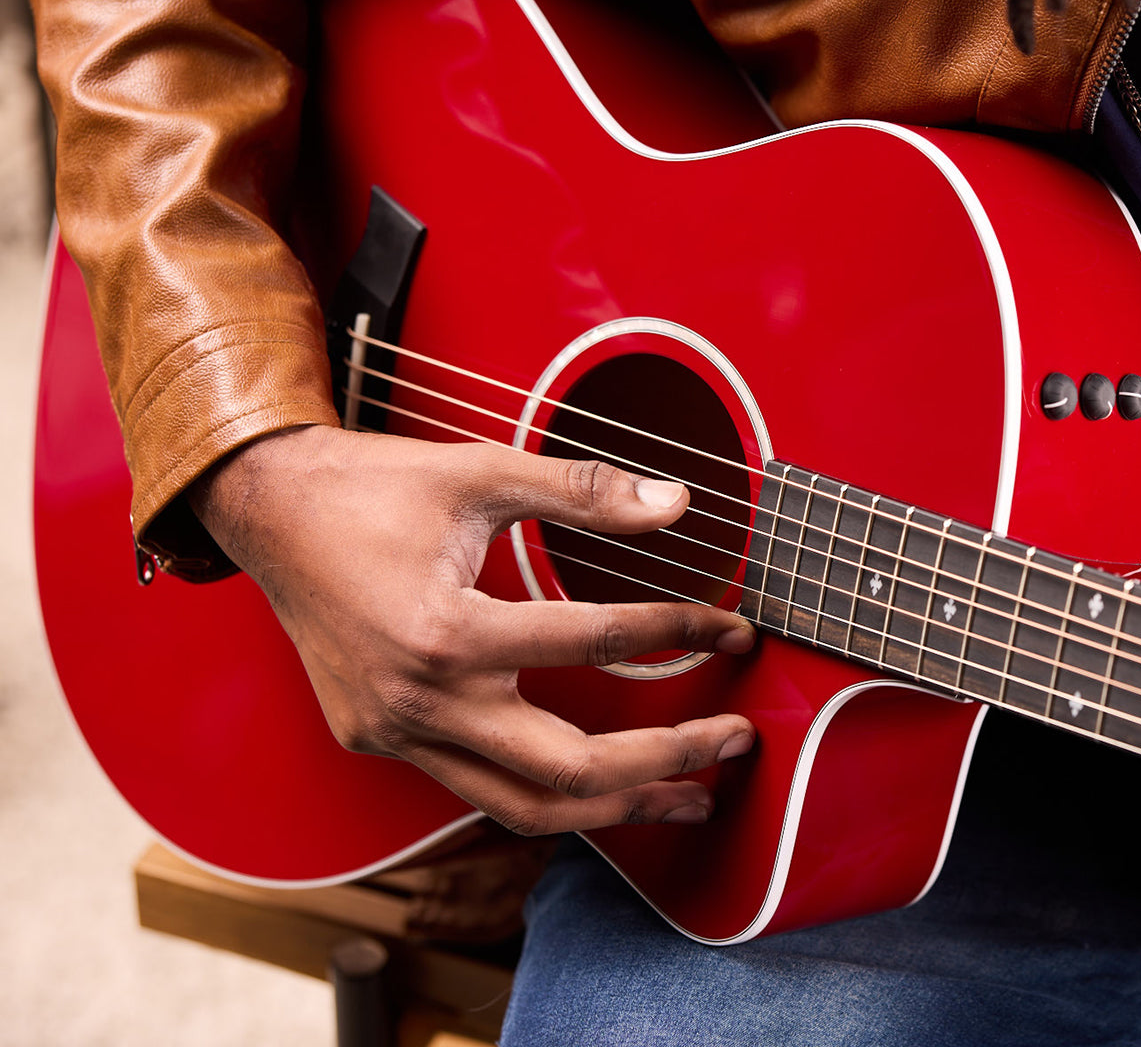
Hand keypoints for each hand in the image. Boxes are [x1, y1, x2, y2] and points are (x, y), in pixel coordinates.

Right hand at [189, 425, 756, 834]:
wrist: (267, 511)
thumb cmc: (369, 487)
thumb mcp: (478, 472)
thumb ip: (582, 491)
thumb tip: (677, 503)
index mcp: (445, 632)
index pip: (595, 642)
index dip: (677, 631)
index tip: (728, 625)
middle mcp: (418, 701)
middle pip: (568, 769)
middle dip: (666, 759)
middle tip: (736, 743)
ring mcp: (393, 733)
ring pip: (521, 806)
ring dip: (612, 806)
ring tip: (685, 795)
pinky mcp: (380, 739)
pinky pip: (475, 787)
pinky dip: (543, 791)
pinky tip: (590, 778)